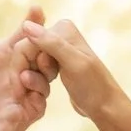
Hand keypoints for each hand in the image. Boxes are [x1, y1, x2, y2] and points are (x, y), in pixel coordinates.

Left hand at [0, 13, 52, 130]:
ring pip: (47, 78)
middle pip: (44, 53)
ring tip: (31, 61)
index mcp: (3, 55)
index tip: (36, 9)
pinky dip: (38, 91)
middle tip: (39, 36)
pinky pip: (40, 104)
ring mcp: (20, 95)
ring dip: (44, 67)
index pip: (26, 35)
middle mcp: (16, 73)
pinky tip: (23, 81)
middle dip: (46, 44)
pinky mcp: (19, 118)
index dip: (34, 22)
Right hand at [18, 11, 123, 126]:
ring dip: (33, 78)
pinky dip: (36, 80)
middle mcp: (58, 33)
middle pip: (26, 51)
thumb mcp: (73, 64)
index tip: (34, 81)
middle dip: (29, 71)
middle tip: (43, 85)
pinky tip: (46, 88)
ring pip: (28, 61)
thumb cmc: (93, 86)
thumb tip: (26, 24)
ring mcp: (56, 48)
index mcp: (63, 28)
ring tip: (47, 88)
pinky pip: (34, 68)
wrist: (105, 106)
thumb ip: (51, 43)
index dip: (26, 63)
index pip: (27, 42)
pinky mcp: (54, 62)